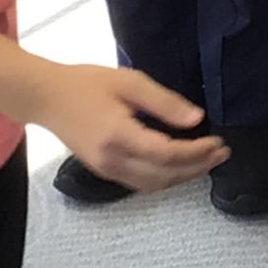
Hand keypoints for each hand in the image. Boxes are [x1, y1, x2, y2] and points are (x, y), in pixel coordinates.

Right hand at [35, 64, 230, 191]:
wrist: (46, 97)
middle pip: (164, 176)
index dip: (198, 152)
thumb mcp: (129, 82)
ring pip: (154, 185)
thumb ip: (164, 102)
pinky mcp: (104, 171)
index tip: (219, 142)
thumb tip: (197, 119)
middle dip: (197, 167)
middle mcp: (112, 161)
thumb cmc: (87, 83)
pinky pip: (141, 182)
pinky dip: (165, 177)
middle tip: (221, 152)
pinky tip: (179, 164)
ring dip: (183, 176)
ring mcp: (106, 170)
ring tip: (206, 160)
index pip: (168, 154)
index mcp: (119, 136)